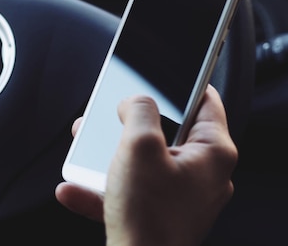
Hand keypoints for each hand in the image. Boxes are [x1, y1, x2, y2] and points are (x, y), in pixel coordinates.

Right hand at [55, 85, 237, 245]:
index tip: (172, 69)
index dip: (187, 80)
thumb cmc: (148, 217)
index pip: (207, 101)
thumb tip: (136, 100)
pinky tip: (76, 188)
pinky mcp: (161, 214)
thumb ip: (138, 111)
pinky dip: (105, 186)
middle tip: (115, 114)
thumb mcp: (138, 146)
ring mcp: (182, 197)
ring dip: (112, 153)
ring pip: (146, 160)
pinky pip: (131, 190)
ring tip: (87, 148)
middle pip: (169, 131)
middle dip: (133, 122)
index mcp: (212, 153)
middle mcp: (203, 175)